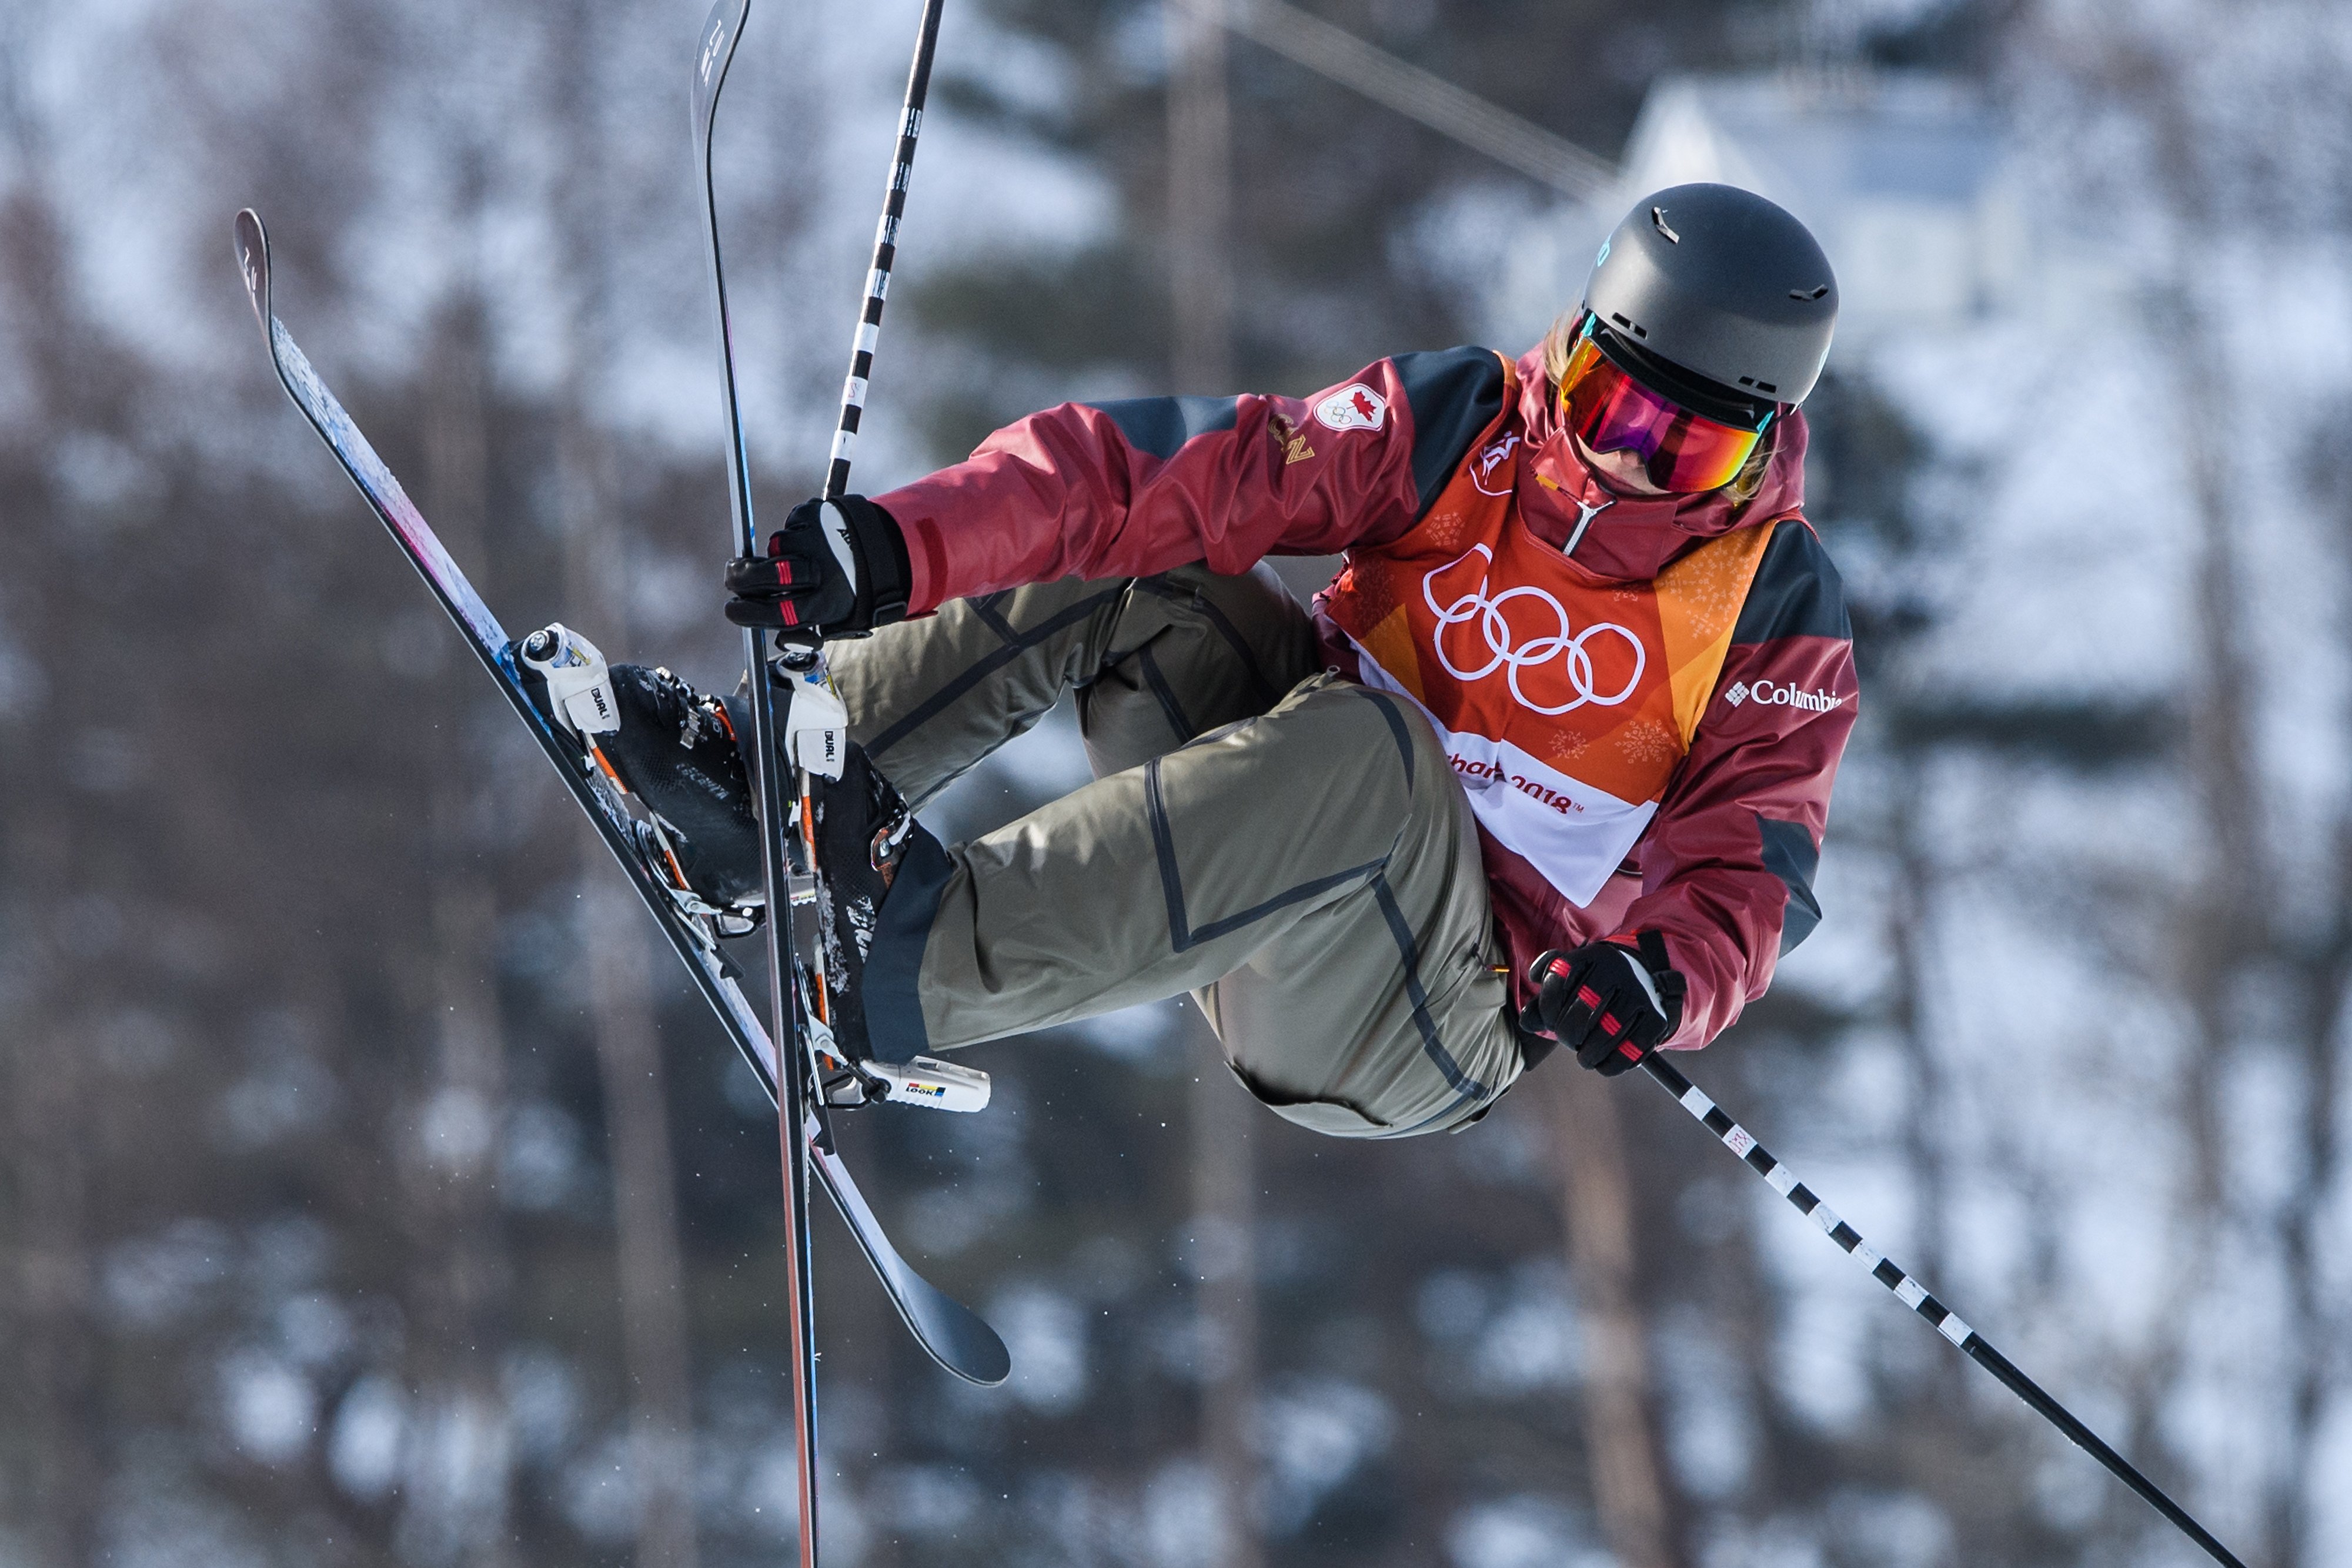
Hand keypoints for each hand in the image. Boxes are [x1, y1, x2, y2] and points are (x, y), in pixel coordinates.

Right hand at [724, 494, 909, 637]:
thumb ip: (800, 630)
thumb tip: (777, 638)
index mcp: (824, 604)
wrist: (879, 551)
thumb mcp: (831, 619)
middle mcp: (819, 571)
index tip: (733, 608)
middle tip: (736, 577)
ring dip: (778, 554)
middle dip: (742, 578)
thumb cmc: (845, 590)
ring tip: (802, 558)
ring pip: (774, 547)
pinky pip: (788, 526)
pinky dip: (793, 533)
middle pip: (762, 574)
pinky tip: (811, 540)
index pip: (775, 612)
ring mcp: (815, 538)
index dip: (747, 612)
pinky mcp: (812, 514)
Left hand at [1518, 936, 1684, 1075]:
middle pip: (1581, 1013)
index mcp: (1592, 957)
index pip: (1558, 980)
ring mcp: (1640, 996)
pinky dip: (1609, 1066)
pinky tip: (1602, 1063)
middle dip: (1567, 1034)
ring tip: (1583, 1055)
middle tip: (1568, 1039)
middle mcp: (1618, 971)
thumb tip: (1528, 1022)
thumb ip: (1544, 1000)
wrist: (1645, 980)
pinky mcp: (1656, 1020)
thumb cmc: (1594, 986)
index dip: (1547, 1007)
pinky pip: (1628, 1053)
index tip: (1550, 1020)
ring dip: (1586, 1055)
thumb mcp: (1570, 982)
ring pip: (1604, 1037)